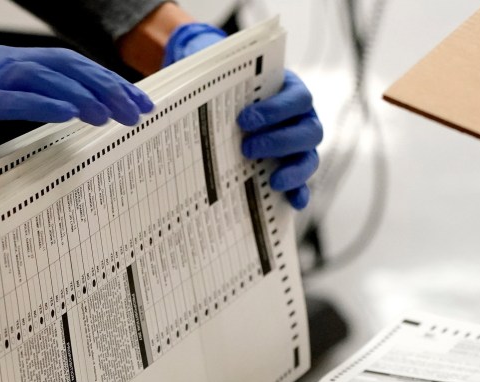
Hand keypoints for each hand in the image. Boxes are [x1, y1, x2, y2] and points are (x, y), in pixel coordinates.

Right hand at [0, 43, 152, 166]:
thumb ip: (27, 98)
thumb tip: (69, 110)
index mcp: (14, 63)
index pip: (73, 67)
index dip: (109, 82)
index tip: (139, 103)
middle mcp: (5, 63)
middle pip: (67, 68)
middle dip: (108, 89)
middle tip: (138, 111)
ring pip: (44, 77)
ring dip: (83, 95)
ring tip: (113, 115)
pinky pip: (11, 99)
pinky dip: (43, 104)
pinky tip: (70, 115)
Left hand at [164, 24, 321, 209]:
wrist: (232, 104)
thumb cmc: (230, 92)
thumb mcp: (222, 82)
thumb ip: (213, 82)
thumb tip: (169, 86)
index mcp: (291, 92)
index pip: (298, 98)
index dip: (276, 109)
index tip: (244, 119)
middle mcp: (303, 119)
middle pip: (309, 130)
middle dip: (279, 140)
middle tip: (246, 148)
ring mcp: (301, 146)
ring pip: (310, 158)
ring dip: (293, 170)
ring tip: (272, 180)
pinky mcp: (294, 170)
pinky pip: (304, 184)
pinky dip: (300, 193)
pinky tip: (292, 202)